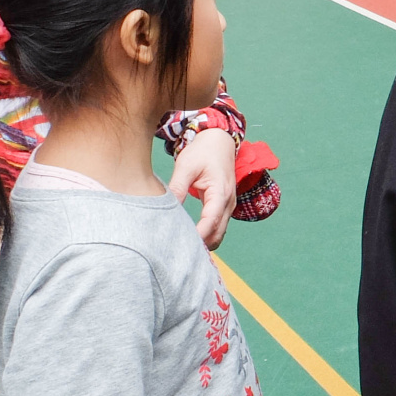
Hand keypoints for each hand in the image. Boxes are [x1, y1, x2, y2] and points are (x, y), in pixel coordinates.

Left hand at [167, 128, 237, 249]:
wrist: (219, 141)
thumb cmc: (203, 151)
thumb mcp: (186, 166)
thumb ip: (177, 187)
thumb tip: (165, 208)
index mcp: (220, 192)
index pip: (211, 220)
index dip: (198, 235)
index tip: (182, 246)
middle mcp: (229, 202)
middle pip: (218, 233)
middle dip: (201, 244)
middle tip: (178, 254)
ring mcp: (229, 206)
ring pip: (219, 233)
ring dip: (205, 242)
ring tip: (182, 249)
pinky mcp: (224, 207)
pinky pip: (218, 227)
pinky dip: (207, 235)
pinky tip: (191, 239)